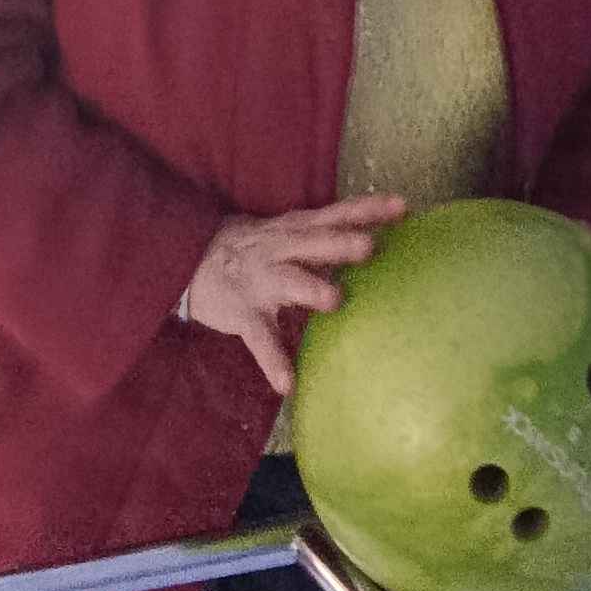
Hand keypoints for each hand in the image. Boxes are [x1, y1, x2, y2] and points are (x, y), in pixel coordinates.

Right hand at [184, 195, 407, 392]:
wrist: (189, 262)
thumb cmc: (255, 250)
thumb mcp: (287, 234)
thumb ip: (326, 239)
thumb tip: (378, 241)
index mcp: (295, 230)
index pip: (335, 214)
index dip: (367, 210)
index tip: (401, 207)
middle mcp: (280, 250)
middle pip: (313, 242)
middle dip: (340, 242)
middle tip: (369, 246)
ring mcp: (260, 281)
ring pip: (288, 281)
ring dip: (310, 288)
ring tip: (333, 300)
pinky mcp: (243, 313)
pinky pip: (260, 338)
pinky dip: (273, 361)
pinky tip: (287, 383)